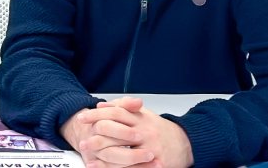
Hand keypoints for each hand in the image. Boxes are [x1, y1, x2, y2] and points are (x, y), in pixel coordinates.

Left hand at [76, 97, 193, 167]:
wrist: (185, 143)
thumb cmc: (160, 129)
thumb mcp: (142, 114)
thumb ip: (122, 107)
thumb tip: (100, 105)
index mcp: (140, 118)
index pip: (114, 113)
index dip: (96, 115)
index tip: (82, 118)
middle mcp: (144, 132)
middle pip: (115, 131)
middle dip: (95, 136)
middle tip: (82, 141)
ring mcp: (149, 149)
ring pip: (122, 152)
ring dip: (102, 154)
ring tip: (88, 155)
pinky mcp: (154, 164)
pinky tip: (101, 166)